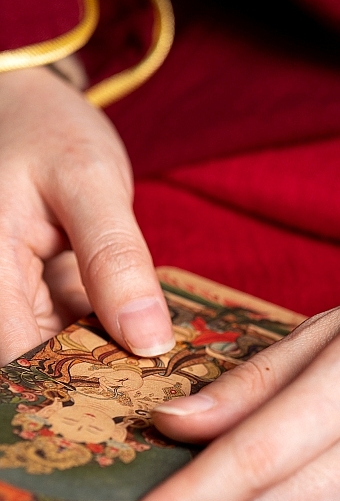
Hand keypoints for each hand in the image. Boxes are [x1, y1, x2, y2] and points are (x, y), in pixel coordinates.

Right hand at [0, 67, 172, 361]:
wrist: (23, 101)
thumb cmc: (46, 128)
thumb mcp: (89, 182)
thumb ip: (115, 259)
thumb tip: (147, 341)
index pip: (16, 360)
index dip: (75, 389)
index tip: (140, 399)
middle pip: (36, 362)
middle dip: (98, 377)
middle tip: (164, 390)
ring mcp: (10, 292)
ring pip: (56, 348)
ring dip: (106, 357)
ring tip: (161, 369)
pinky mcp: (32, 290)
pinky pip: (68, 325)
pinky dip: (105, 330)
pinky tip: (146, 337)